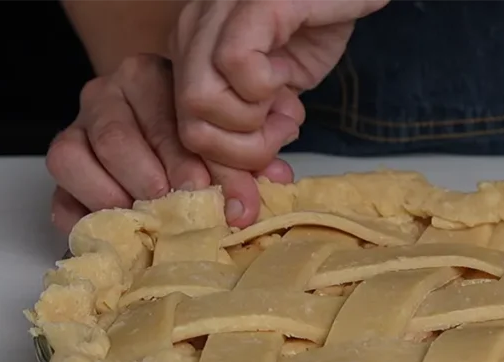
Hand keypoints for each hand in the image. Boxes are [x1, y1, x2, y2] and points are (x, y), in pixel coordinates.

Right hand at [45, 54, 294, 232]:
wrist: (163, 155)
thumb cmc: (201, 148)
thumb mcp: (231, 146)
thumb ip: (250, 159)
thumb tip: (276, 179)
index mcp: (151, 78)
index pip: (167, 116)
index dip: (195, 163)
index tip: (220, 200)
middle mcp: (106, 96)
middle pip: (115, 136)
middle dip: (154, 182)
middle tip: (180, 212)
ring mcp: (76, 132)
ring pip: (73, 158)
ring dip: (114, 197)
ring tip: (149, 222)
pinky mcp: (63, 173)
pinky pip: (58, 195)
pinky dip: (87, 219)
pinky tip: (121, 235)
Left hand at [170, 0, 389, 222]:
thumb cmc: (320, 22)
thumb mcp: (281, 93)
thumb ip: (257, 136)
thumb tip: (246, 200)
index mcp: (193, 55)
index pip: (183, 133)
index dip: (224, 169)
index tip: (269, 171)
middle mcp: (192, 33)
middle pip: (186, 127)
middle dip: (240, 153)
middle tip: (281, 131)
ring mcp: (216, 16)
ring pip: (199, 102)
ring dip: (253, 123)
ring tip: (285, 102)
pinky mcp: (251, 5)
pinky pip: (235, 65)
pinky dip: (265, 87)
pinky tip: (287, 74)